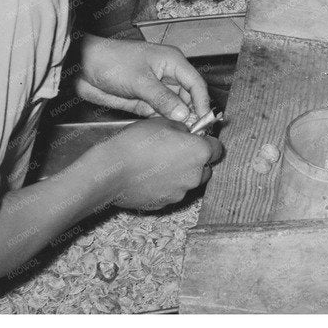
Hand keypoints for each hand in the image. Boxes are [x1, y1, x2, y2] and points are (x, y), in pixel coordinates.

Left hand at [75, 35, 211, 124]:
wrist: (82, 68)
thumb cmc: (112, 61)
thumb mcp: (140, 81)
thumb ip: (163, 99)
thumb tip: (185, 114)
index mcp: (172, 62)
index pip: (195, 83)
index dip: (202, 101)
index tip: (205, 119)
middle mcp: (167, 75)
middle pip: (187, 96)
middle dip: (191, 113)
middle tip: (193, 131)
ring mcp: (154, 89)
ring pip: (173, 107)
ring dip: (176, 119)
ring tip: (180, 133)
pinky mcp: (142, 100)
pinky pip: (158, 113)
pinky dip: (162, 121)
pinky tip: (164, 130)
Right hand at [94, 118, 223, 210]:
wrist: (109, 172)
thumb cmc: (137, 143)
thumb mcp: (163, 123)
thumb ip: (183, 129)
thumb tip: (188, 134)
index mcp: (200, 153)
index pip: (217, 148)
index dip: (208, 142)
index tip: (197, 139)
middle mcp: (195, 176)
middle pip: (205, 168)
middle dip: (196, 161)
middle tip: (177, 152)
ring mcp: (179, 193)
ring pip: (188, 182)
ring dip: (180, 174)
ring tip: (159, 165)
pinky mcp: (163, 205)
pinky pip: (170, 193)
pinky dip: (165, 186)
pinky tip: (149, 177)